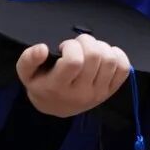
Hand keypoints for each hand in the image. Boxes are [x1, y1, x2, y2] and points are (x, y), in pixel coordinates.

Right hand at [16, 33, 130, 117]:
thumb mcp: (26, 74)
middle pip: (94, 57)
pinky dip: (117, 55)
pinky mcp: (111, 91)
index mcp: (59, 88)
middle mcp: (81, 93)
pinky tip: (104, 54)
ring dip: (101, 47)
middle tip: (77, 46)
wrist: (55, 106)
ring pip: (110, 60)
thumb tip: (42, 48)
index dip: (71, 47)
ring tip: (89, 50)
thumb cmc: (41, 85)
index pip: (74, 62)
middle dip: (86, 42)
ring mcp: (98, 93)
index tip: (64, 48)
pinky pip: (124, 68)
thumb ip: (28, 59)